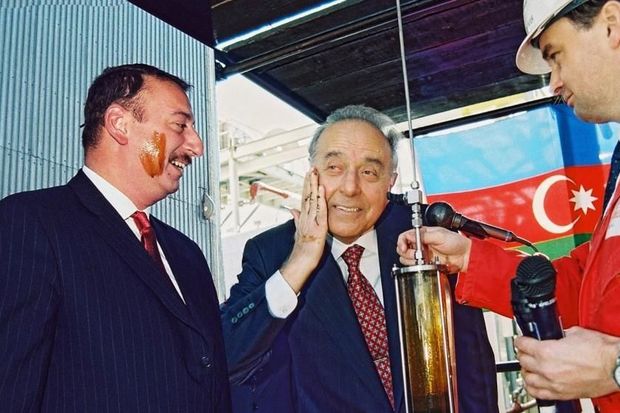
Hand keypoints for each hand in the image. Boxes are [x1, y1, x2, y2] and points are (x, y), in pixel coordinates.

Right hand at [280, 168, 327, 292]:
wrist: (301, 261)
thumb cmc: (302, 249)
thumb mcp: (299, 231)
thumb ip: (296, 219)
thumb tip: (291, 209)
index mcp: (303, 217)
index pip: (304, 198)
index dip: (306, 185)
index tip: (308, 174)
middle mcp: (305, 217)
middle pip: (306, 196)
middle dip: (309, 181)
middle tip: (311, 168)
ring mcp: (310, 221)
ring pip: (311, 200)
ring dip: (313, 186)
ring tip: (314, 174)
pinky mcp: (317, 227)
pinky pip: (319, 211)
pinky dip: (320, 199)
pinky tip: (321, 189)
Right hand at [396, 226, 471, 272]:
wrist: (465, 256)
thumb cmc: (457, 242)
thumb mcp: (440, 235)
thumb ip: (424, 235)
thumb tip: (409, 236)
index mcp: (422, 234)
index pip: (404, 237)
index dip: (401, 242)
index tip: (404, 247)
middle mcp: (420, 244)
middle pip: (402, 249)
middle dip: (408, 252)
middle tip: (418, 254)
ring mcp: (422, 255)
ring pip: (406, 259)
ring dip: (412, 260)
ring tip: (423, 259)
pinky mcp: (425, 264)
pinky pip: (415, 267)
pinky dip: (417, 267)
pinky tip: (425, 264)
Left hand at [515, 326, 619, 398]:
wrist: (616, 367)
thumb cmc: (601, 352)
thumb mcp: (575, 333)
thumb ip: (559, 335)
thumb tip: (555, 335)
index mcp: (546, 351)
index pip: (522, 344)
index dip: (521, 340)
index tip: (522, 340)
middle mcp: (546, 369)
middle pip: (523, 361)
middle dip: (523, 354)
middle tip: (526, 351)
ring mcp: (553, 383)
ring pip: (527, 379)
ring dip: (526, 371)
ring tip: (529, 367)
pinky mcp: (562, 394)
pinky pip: (539, 394)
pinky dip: (533, 388)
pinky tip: (535, 383)